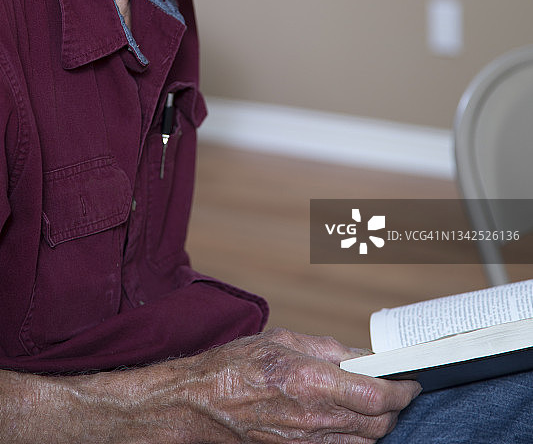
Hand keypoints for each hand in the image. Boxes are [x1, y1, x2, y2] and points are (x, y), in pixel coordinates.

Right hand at [0, 328, 419, 442]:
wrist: (195, 407)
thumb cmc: (232, 368)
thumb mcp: (280, 339)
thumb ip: (325, 348)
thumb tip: (359, 356)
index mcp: (310, 380)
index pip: (378, 395)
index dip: (403, 390)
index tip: (411, 381)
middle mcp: (314, 418)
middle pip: (379, 426)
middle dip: (395, 409)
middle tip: (395, 390)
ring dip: (377, 426)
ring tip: (373, 404)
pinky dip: (353, 440)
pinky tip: (347, 422)